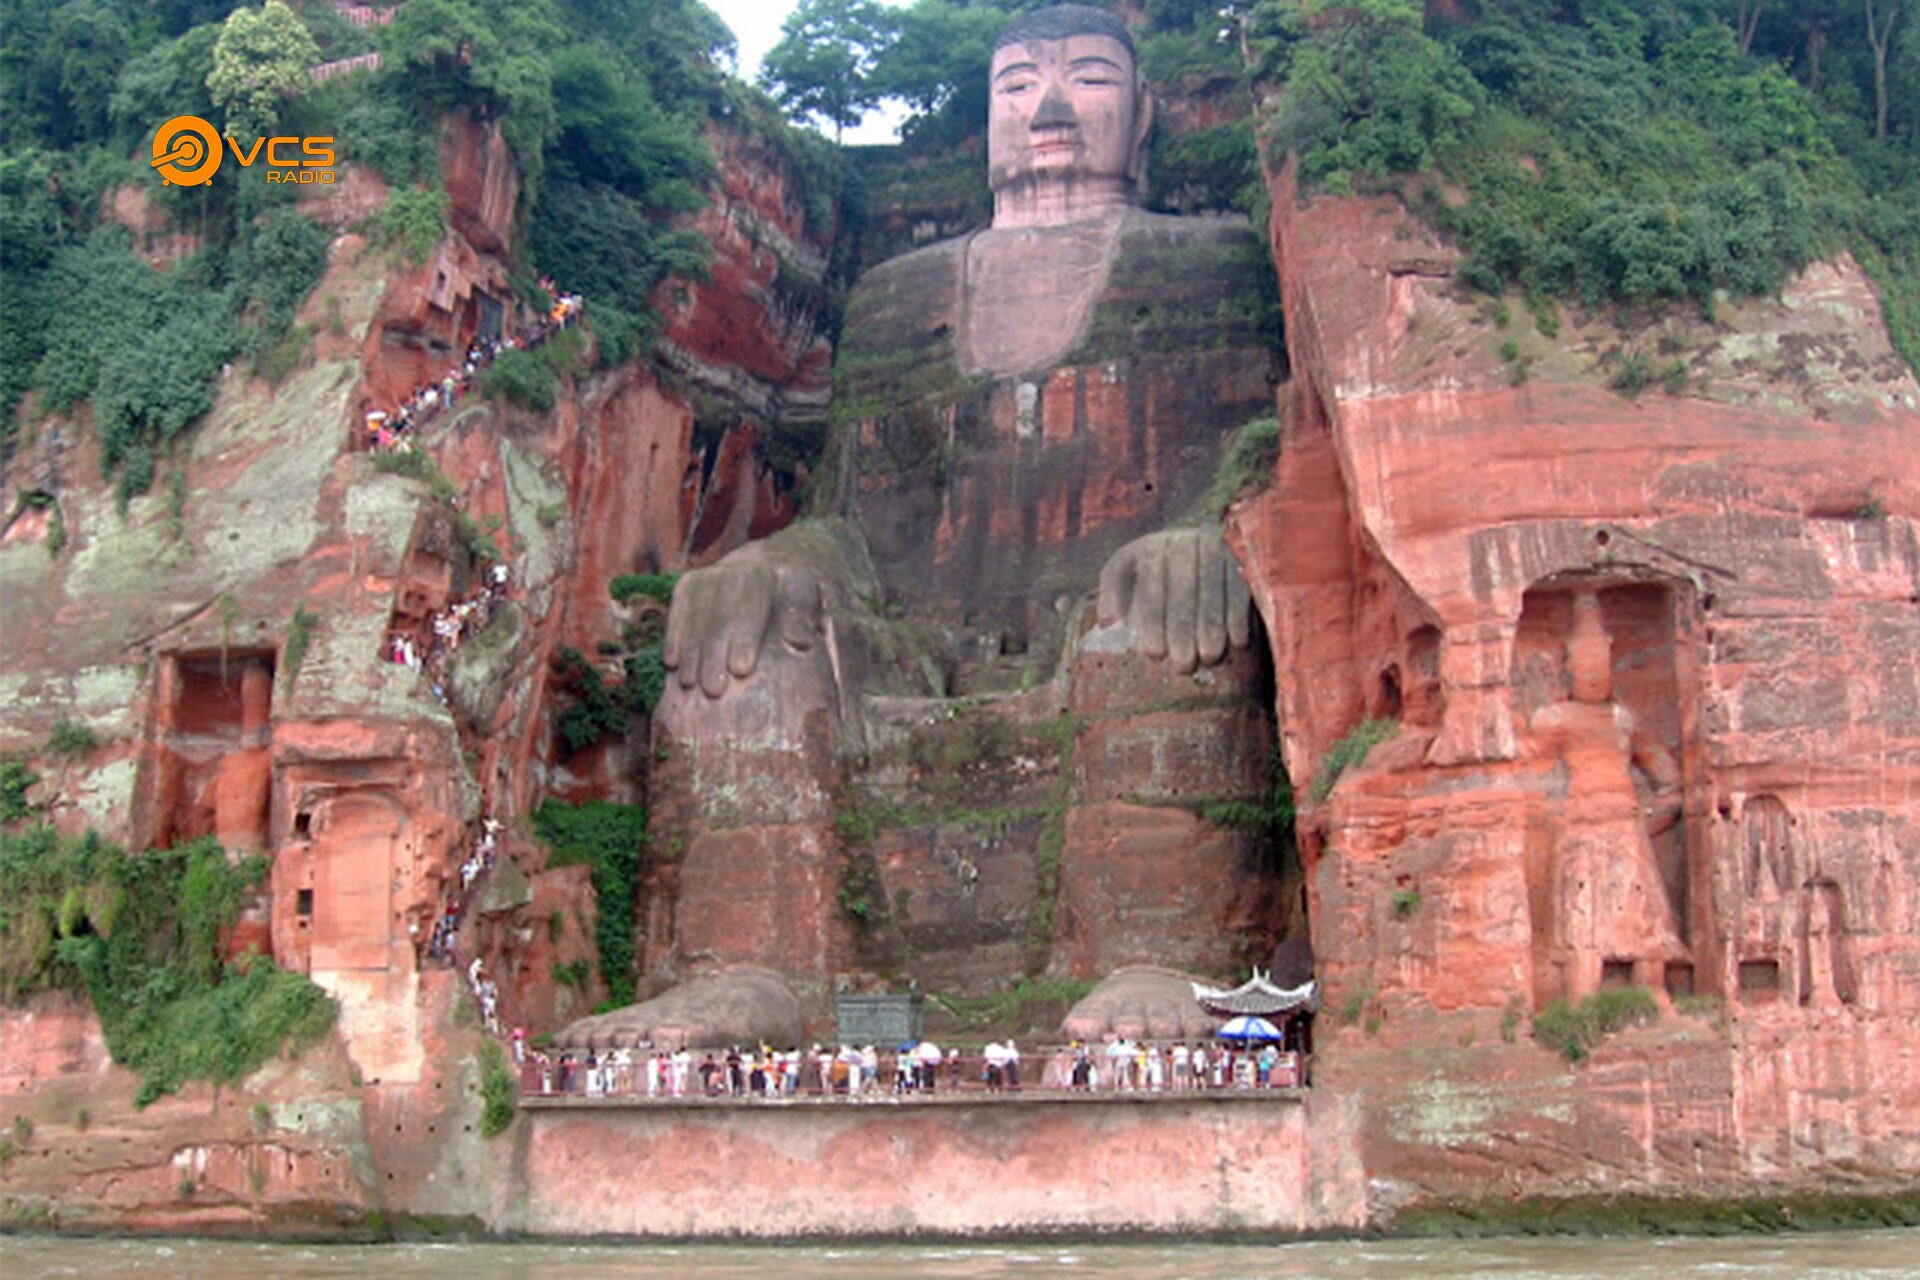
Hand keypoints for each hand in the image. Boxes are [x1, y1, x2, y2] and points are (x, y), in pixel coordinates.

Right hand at [662, 548, 825, 698]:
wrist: (770, 576)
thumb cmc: (793, 608)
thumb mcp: (809, 611)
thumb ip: (806, 622)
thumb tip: (799, 641)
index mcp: (772, 576)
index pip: (753, 606)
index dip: (744, 637)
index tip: (741, 670)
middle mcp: (738, 570)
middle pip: (720, 613)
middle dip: (714, 652)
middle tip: (713, 690)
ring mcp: (711, 575)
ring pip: (696, 614)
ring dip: (691, 650)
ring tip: (689, 684)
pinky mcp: (689, 584)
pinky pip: (677, 611)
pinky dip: (674, 637)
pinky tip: (672, 664)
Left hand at [1096, 527, 1250, 673]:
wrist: (1200, 547)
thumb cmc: (1156, 572)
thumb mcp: (1128, 572)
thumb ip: (1113, 592)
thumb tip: (1106, 621)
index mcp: (1151, 548)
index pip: (1150, 586)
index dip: (1153, 622)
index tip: (1154, 654)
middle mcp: (1183, 542)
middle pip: (1183, 589)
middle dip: (1182, 631)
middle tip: (1183, 665)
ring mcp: (1215, 547)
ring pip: (1213, 590)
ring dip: (1212, 628)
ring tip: (1209, 658)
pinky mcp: (1240, 557)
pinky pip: (1241, 588)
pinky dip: (1239, 617)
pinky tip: (1237, 643)